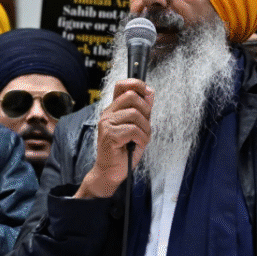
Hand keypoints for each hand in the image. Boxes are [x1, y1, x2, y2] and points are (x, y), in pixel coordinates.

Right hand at [75, 79, 153, 198]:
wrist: (111, 172)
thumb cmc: (124, 151)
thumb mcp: (138, 128)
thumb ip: (143, 111)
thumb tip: (150, 93)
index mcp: (114, 109)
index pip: (122, 85)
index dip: (136, 83)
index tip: (147, 91)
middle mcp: (108, 113)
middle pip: (131, 96)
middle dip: (145, 110)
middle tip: (145, 125)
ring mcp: (107, 124)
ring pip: (134, 114)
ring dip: (145, 128)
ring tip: (141, 138)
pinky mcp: (109, 135)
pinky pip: (133, 130)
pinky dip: (141, 138)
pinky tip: (137, 144)